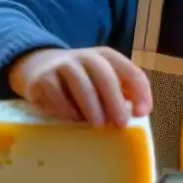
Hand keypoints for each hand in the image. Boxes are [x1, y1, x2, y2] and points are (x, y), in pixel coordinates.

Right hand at [9, 47, 151, 127]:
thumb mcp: (103, 80)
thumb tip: (138, 112)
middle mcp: (86, 57)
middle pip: (105, 76)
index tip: (142, 113)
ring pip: (81, 85)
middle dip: (115, 102)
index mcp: (106, 57)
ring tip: (98, 125)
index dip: (140, 92)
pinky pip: (57, 95)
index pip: (130, 71)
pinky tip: (73, 120)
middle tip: (120, 124)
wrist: (40, 66)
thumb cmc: (82, 81)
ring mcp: (63, 65)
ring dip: (92, 107)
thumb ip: (121, 91)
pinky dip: (68, 110)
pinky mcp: (43, 79)